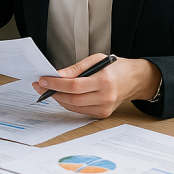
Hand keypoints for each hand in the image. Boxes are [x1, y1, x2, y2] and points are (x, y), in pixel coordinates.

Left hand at [33, 53, 160, 118]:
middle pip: (72, 99)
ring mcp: (104, 108)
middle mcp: (105, 97)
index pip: (74, 85)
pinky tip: (61, 95)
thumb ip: (76, 68)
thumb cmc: (115, 67)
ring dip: (58, 98)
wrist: (134, 79)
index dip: (56, 83)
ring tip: (47, 89)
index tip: (43, 79)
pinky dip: (68, 103)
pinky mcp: (102, 114)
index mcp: (104, 81)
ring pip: (74, 106)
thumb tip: (58, 75)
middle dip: (53, 92)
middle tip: (40, 85)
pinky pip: (80, 110)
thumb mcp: (96, 59)